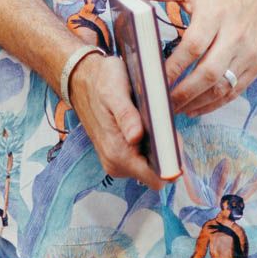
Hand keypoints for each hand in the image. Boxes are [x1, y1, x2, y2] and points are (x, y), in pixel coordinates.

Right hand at [66, 51, 165, 188]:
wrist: (82, 80)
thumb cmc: (100, 81)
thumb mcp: (115, 91)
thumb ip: (126, 116)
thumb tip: (136, 137)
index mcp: (117, 154)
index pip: (156, 177)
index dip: (171, 161)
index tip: (174, 138)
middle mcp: (116, 164)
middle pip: (157, 172)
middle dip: (166, 151)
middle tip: (163, 122)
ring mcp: (117, 162)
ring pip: (152, 165)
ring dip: (158, 146)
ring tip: (152, 120)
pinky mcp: (119, 155)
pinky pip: (144, 157)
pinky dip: (150, 143)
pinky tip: (145, 123)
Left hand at [129, 0, 256, 115]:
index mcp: (214, 14)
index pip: (193, 45)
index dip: (175, 66)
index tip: (156, 79)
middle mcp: (234, 35)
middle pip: (209, 72)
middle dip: (185, 93)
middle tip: (163, 103)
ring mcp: (247, 53)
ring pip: (223, 86)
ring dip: (198, 102)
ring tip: (176, 110)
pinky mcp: (256, 66)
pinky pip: (235, 91)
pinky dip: (215, 104)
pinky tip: (196, 107)